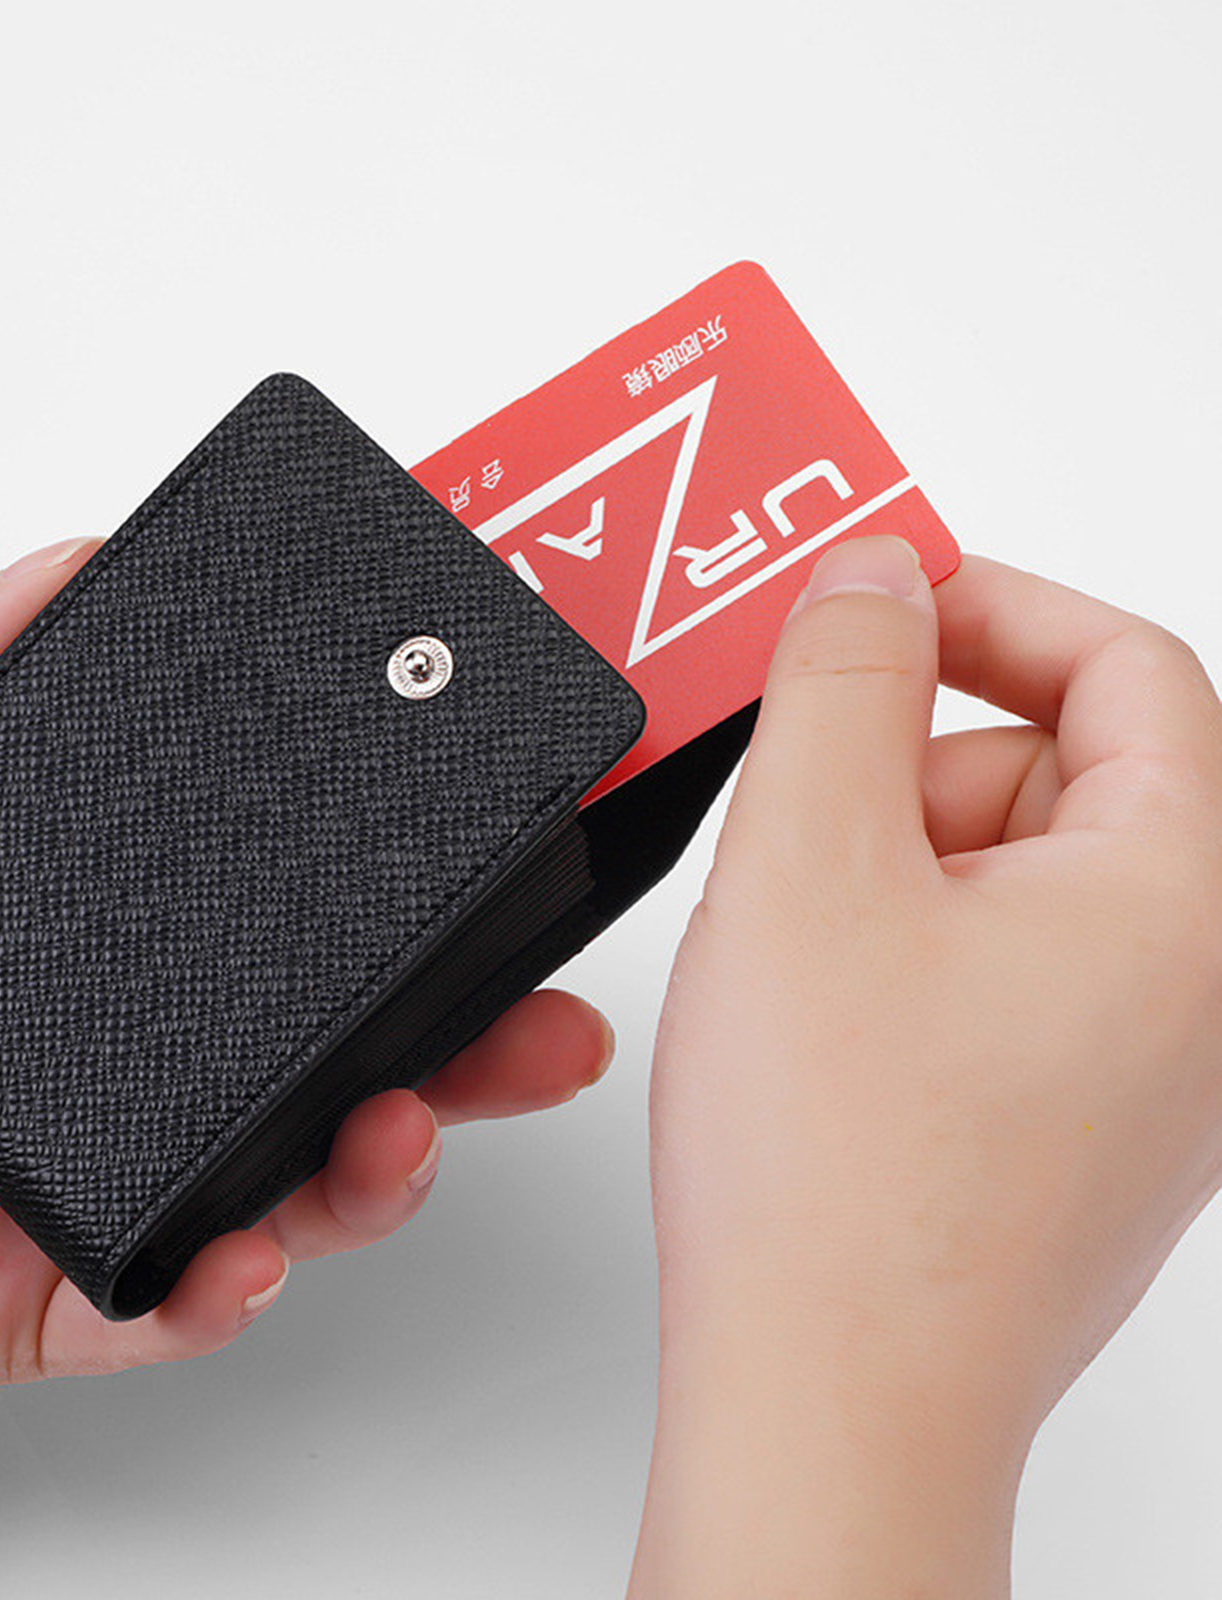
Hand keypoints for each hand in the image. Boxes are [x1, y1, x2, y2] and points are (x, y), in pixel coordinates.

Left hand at [0, 539, 613, 1400]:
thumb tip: (76, 563)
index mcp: (85, 942)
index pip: (269, 918)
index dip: (382, 904)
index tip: (469, 865)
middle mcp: (114, 1057)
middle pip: (324, 1057)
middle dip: (454, 1048)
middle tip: (536, 1022)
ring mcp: (95, 1175)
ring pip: (288, 1184)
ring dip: (378, 1166)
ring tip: (402, 1130)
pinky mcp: (49, 1290)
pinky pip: (173, 1303)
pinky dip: (227, 1289)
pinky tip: (243, 1251)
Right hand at [631, 538, 1221, 1596]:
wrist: (827, 1404)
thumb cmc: (837, 1180)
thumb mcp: (808, 862)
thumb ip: (844, 678)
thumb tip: (875, 574)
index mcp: (1184, 904)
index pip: (1130, 668)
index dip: (993, 609)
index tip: (882, 610)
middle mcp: (1197, 990)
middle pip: (1068, 773)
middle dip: (919, 763)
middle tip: (806, 816)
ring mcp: (1138, 1070)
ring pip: (1021, 877)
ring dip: (898, 864)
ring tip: (797, 948)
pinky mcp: (1069, 1124)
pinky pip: (998, 970)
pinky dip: (904, 949)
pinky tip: (821, 1019)